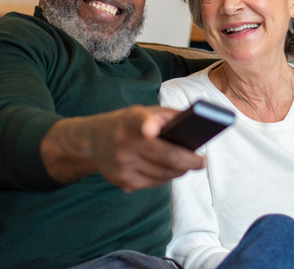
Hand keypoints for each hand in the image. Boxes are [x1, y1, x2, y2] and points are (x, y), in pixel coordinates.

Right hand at [40, 105, 205, 191]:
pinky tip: (171, 171)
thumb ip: (168, 115)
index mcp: (130, 120)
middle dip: (189, 161)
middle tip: (202, 162)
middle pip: (166, 157)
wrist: (91, 141)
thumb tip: (196, 125)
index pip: (138, 120)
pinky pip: (154, 183)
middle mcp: (124, 143)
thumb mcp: (143, 111)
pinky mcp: (122, 181)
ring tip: (189, 165)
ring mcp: (122, 165)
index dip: (146, 124)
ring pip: (163, 174)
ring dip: (180, 170)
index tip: (151, 129)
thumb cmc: (127, 123)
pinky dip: (166, 177)